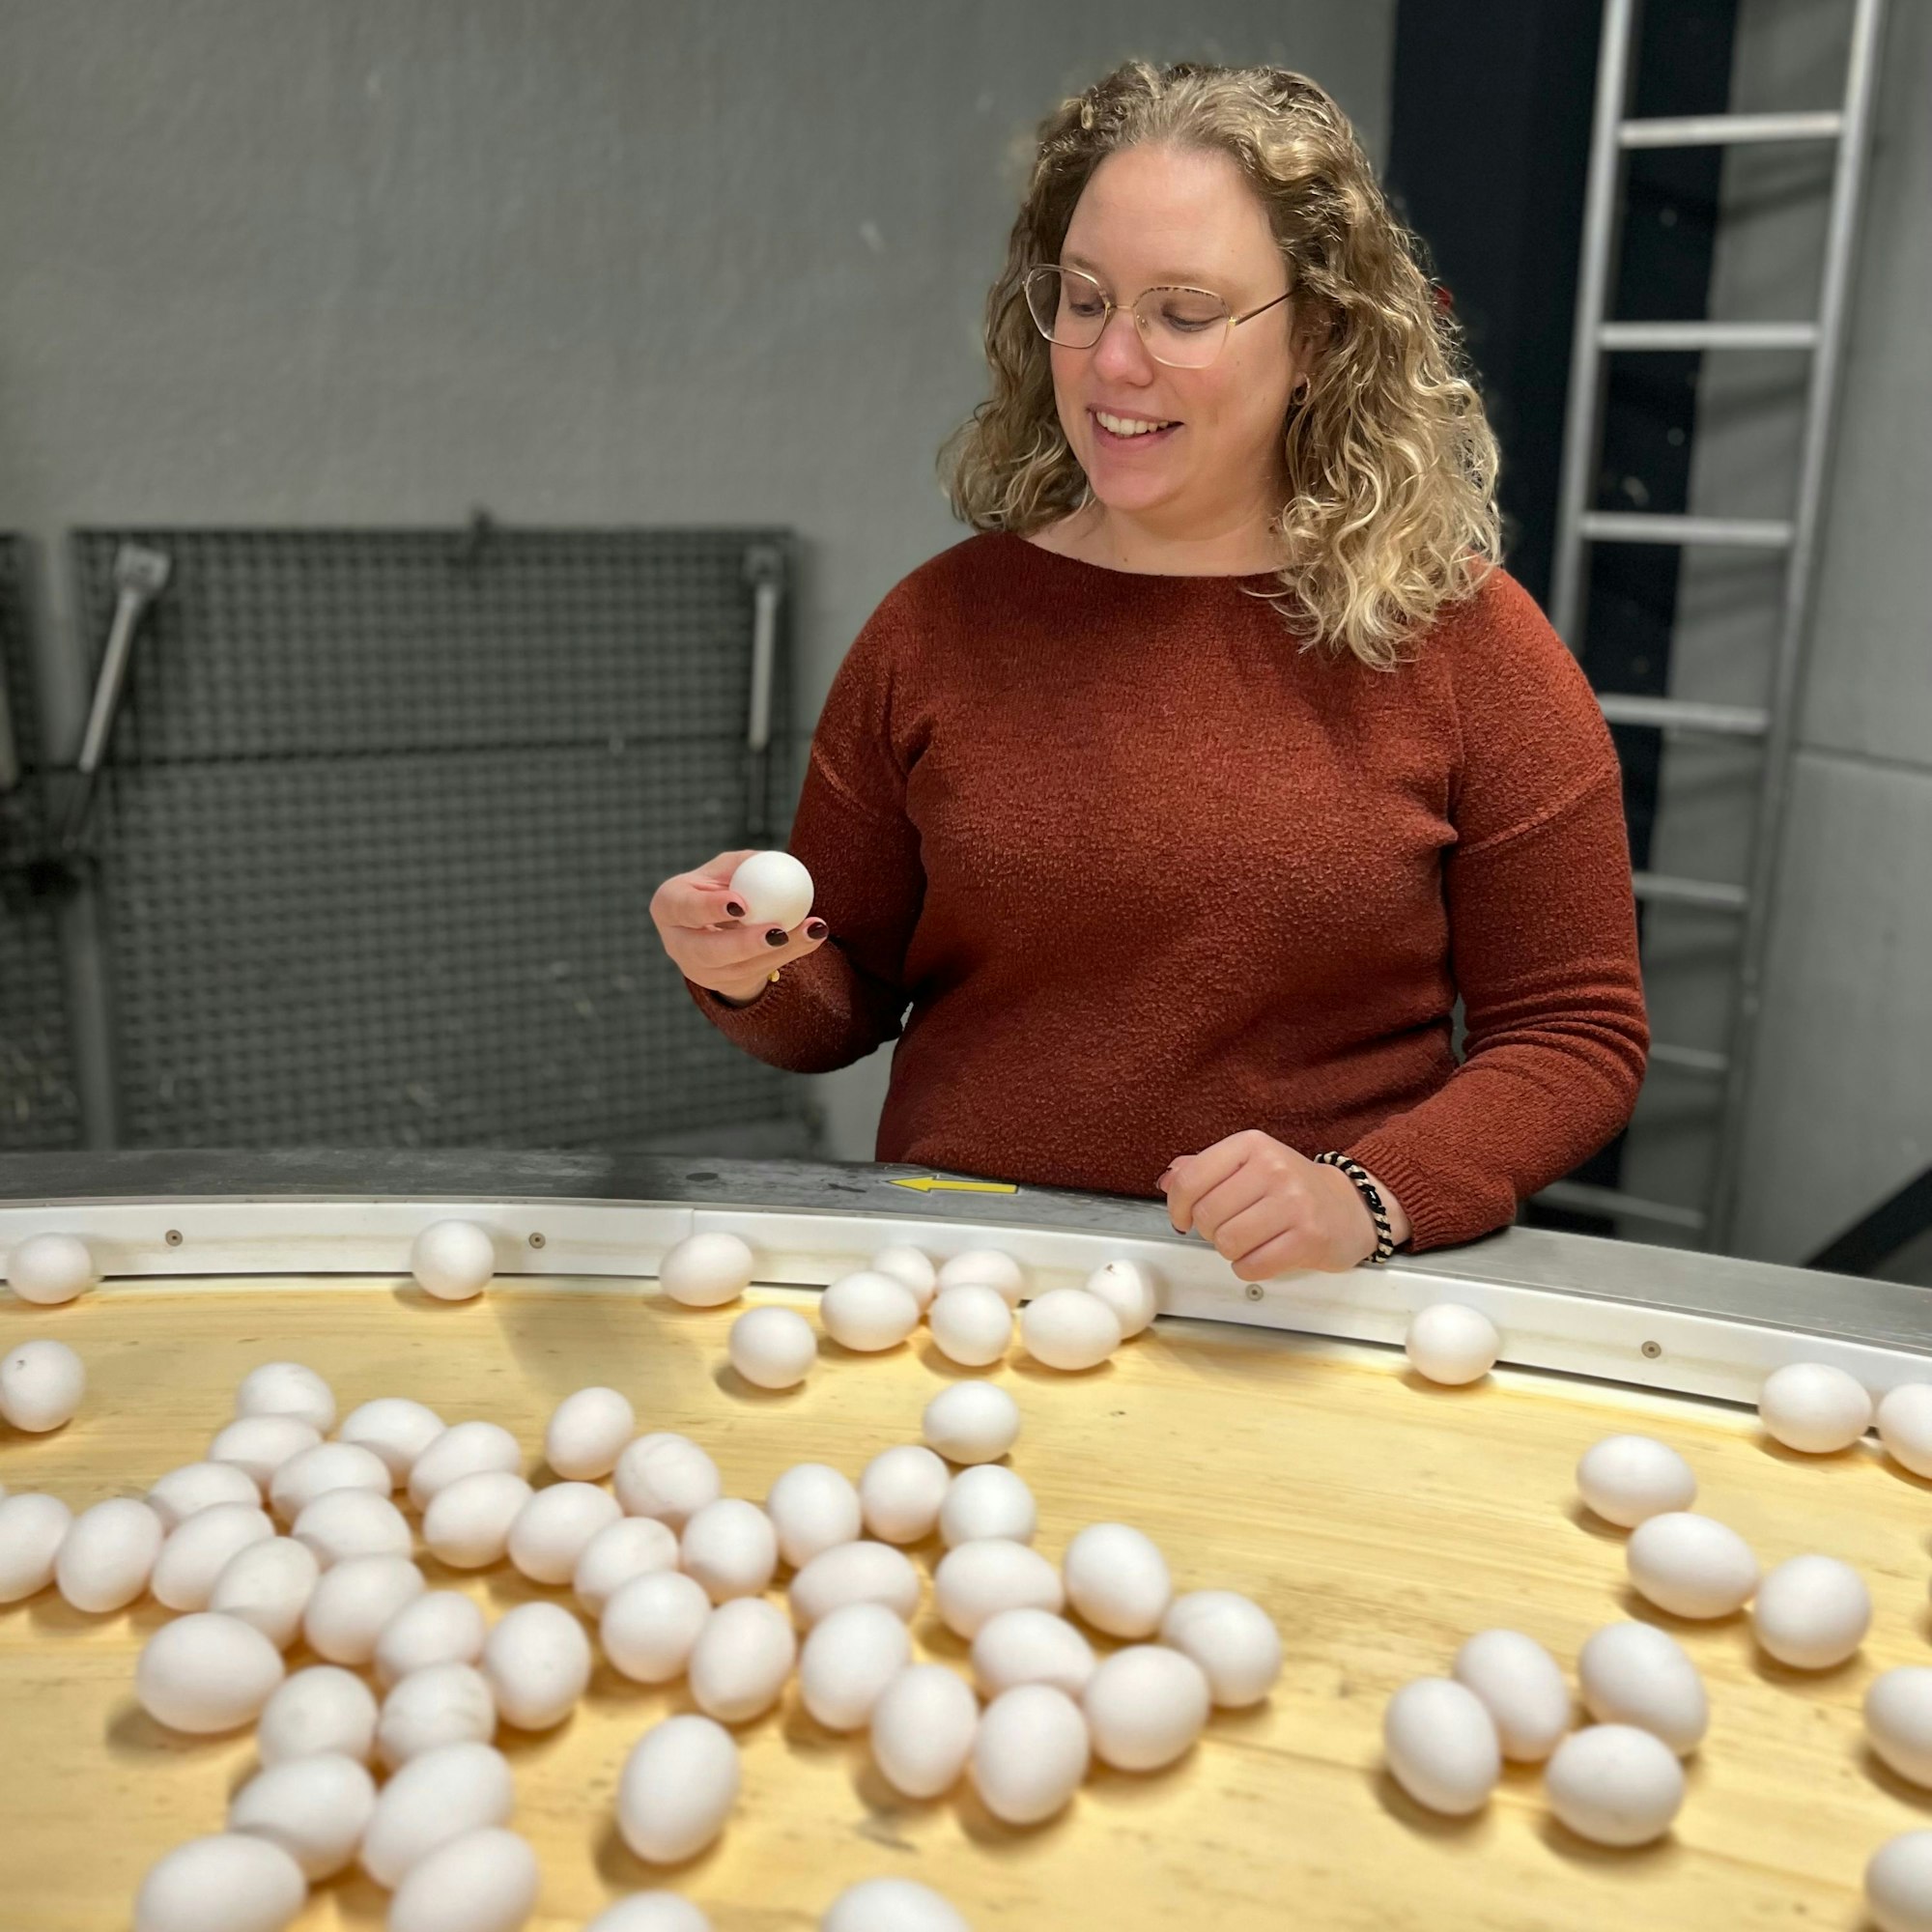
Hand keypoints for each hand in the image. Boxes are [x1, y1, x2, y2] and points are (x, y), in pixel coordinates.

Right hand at [649, 850, 828, 1004]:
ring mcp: (699, 970)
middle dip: (745, 944)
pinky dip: (789, 954)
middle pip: (708, 951)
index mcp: (669, 906)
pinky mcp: (724, 985)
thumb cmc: (724, 885)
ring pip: (740, 968)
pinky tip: (813, 937)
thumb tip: (768, 864)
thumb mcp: (727, 869)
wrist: (721, 926)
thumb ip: (743, 864)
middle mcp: (677, 944)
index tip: (742, 904)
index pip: (685, 908)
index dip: (710, 908)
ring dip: (781, 951)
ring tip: (814, 929)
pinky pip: (759, 973)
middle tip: (778, 932)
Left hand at [1158, 1130, 1409, 1276]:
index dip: (1177, 1207)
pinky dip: (1249, 1268)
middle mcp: (1273, 1167)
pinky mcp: (1309, 1238)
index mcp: (1252, 1145)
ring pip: (1227, 1243)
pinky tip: (1264, 1256)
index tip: (1183, 1218)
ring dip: (1231, 1251)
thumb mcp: (1249, 1164)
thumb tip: (1167, 1180)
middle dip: (1210, 1232)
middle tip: (1229, 1229)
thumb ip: (1205, 1169)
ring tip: (1249, 1241)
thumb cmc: (1290, 1188)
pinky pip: (1253, 1265)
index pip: (1190, 1179)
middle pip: (1206, 1216)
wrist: (1350, 1207)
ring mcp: (1294, 1203)